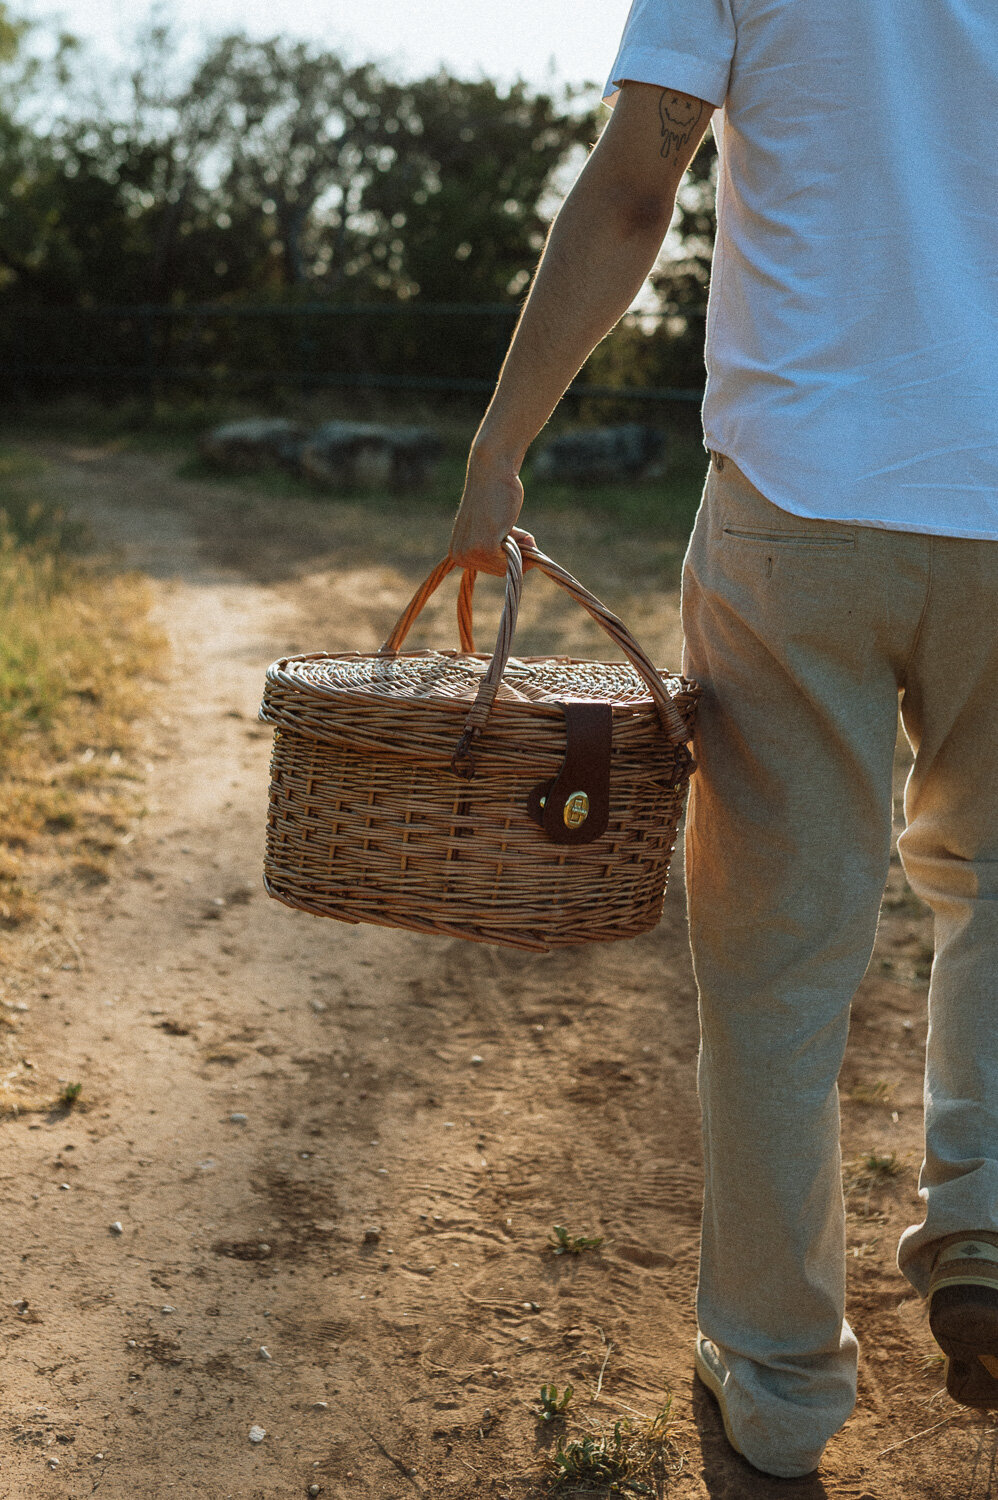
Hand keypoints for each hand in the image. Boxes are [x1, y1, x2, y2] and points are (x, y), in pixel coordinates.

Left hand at [449, 450, 533, 574]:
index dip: (508, 553)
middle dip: (515, 550)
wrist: (491, 471)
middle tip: (513, 526)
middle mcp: (459, 556)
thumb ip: (498, 548)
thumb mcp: (490, 529)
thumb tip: (524, 564)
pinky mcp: (484, 547)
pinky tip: (511, 524)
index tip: (506, 531)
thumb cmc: (495, 495)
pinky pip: (513, 560)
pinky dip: (521, 543)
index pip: (492, 568)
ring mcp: (470, 553)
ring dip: (520, 545)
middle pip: (500, 570)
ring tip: (510, 523)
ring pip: (508, 566)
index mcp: (457, 553)